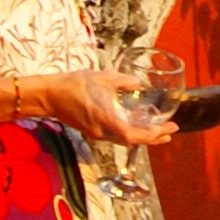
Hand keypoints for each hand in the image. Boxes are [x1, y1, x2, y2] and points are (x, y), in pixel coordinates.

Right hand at [46, 71, 164, 145]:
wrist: (49, 95)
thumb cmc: (74, 85)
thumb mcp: (104, 78)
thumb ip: (125, 81)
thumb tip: (138, 84)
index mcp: (106, 120)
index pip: (134, 136)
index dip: (153, 136)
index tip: (168, 129)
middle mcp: (102, 131)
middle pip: (132, 141)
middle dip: (153, 138)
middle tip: (170, 132)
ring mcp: (96, 133)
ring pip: (124, 140)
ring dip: (142, 136)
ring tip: (158, 130)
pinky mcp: (91, 130)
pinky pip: (115, 136)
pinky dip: (129, 132)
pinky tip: (135, 125)